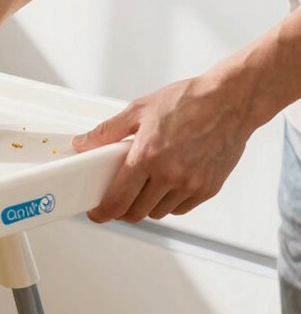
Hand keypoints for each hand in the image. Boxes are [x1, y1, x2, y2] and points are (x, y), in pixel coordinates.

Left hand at [73, 74, 252, 222]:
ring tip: (145, 184)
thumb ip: (107, 131)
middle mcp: (170, 175)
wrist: (231, 100)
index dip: (103, 212)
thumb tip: (82, 143)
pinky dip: (169, 202)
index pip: (118, 200)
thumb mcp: (139, 109)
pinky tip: (167, 184)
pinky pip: (180, 208)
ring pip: (157, 213)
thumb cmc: (188, 101)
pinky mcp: (208, 189)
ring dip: (146, 205)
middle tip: (118, 197)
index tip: (97, 213)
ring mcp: (191, 184)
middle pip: (136, 213)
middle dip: (122, 209)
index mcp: (147, 157)